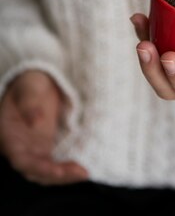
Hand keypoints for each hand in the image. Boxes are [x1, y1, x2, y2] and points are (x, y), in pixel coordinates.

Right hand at [0, 70, 88, 184]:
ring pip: (46, 171)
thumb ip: (29, 102)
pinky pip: (56, 163)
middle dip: (57, 176)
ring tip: (84, 173)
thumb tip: (35, 121)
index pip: (21, 160)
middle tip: (80, 172)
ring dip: (64, 176)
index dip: (38, 168)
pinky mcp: (46, 147)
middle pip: (35, 171)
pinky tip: (81, 168)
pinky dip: (67, 168)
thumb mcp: (29, 85)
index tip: (57, 170)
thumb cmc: (30, 81)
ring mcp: (34, 149)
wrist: (39, 80)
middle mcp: (20, 147)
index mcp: (9, 135)